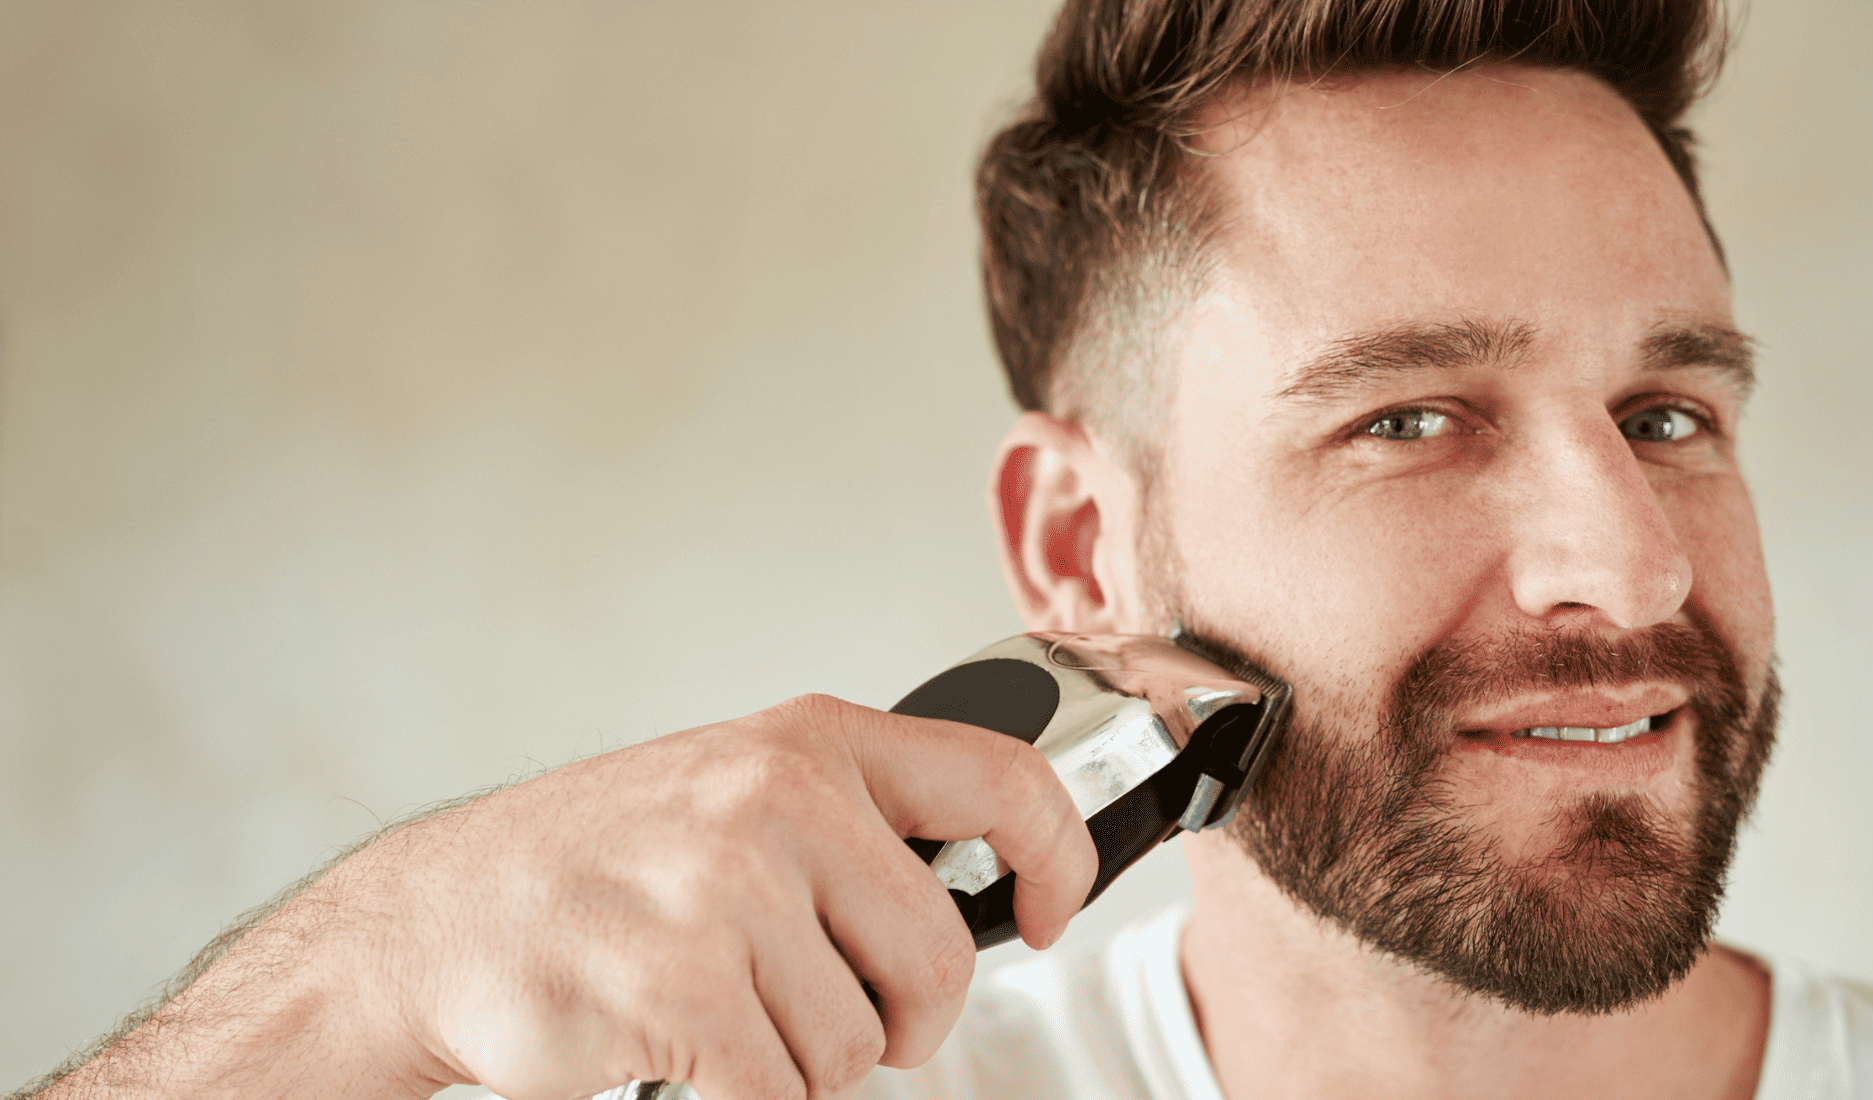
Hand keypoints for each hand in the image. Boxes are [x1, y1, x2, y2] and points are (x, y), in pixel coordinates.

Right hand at [48, 694, 1096, 1099]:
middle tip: (834, 1017)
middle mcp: (777, 799)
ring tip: (715, 1010)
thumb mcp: (729, 794)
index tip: (1047, 914)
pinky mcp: (681, 984)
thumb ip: (849, 826)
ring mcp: (726, 888)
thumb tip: (992, 891)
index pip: (1002, 780)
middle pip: (939, 957)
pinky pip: (779, 1090)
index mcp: (808, 742)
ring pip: (855, 1043)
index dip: (1057, 859)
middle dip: (901, 1019)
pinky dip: (742, 1096)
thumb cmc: (590, 869)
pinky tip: (678, 1049)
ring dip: (796, 1061)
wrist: (428, 925)